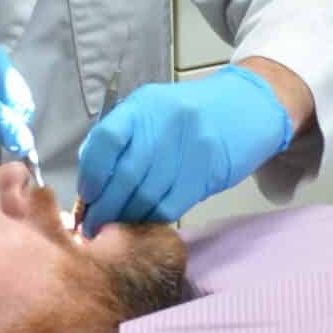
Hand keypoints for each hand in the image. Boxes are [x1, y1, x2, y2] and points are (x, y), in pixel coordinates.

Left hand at [75, 66, 291, 233]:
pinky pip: (169, 206)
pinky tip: (142, 221)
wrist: (244, 108)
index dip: (92, 174)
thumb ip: (120, 138)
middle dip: (104, 207)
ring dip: (125, 218)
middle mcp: (166, 123)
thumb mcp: (151, 111)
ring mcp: (189, 148)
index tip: (87, 195)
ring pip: (146, 196)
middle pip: (125, 176)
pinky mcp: (206, 173)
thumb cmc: (187, 114)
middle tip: (93, 225)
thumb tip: (90, 179)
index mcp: (144, 105)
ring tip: (115, 227)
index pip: (106, 141)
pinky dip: (150, 219)